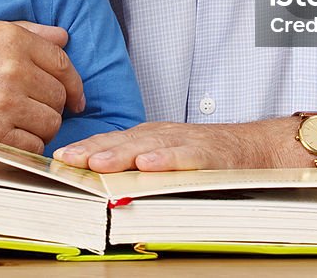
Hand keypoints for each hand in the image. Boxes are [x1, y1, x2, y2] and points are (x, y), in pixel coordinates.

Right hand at [0, 21, 85, 152]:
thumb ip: (23, 34)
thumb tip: (62, 38)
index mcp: (9, 40)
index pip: (62, 64)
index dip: (73, 83)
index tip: (75, 97)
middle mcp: (11, 71)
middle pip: (58, 98)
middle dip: (48, 107)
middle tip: (27, 112)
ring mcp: (2, 109)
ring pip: (48, 126)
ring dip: (35, 130)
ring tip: (6, 125)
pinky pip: (29, 151)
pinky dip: (19, 150)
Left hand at [53, 118, 293, 171]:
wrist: (256, 149)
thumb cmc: (208, 157)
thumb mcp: (168, 155)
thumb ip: (140, 164)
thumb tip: (100, 181)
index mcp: (152, 138)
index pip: (113, 141)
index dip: (87, 148)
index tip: (59, 159)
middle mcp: (165, 136)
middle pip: (125, 141)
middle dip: (94, 149)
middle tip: (68, 159)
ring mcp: (187, 144)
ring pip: (150, 147)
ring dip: (122, 154)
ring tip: (98, 163)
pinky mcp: (211, 155)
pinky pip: (186, 157)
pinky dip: (167, 160)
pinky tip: (149, 166)